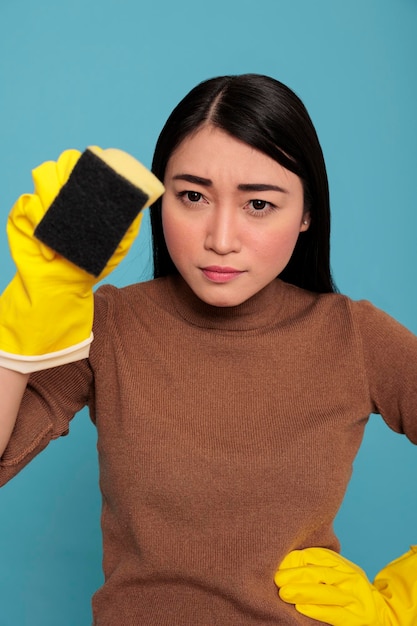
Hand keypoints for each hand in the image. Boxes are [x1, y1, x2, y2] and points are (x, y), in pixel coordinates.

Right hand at [0, 148, 163, 371]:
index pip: (83, 165)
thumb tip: (141, 203)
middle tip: (79, 195)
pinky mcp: (22, 215)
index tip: (99, 170)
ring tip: (63, 222)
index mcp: (82, 194)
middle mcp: (60, 192)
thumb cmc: (90, 263)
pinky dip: (40, 221)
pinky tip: (50, 247)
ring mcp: (40, 201)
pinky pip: (27, 205)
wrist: (62, 286)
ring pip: (44, 178)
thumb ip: (129, 224)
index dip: (90, 162)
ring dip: (54, 196)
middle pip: (62, 165)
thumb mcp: (117, 245)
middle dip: (70, 174)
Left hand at [274, 546, 416, 625]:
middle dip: (296, 575)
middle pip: (321, 573)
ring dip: (304, 592)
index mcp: (343, 565)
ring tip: (284, 592)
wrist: (381, 614)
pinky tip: (302, 608)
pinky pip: (335, 614)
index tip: (279, 563)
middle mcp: (351, 578)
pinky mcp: (357, 619)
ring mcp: (355, 598)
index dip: (296, 559)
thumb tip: (285, 563)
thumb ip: (317, 567)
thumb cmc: (346, 592)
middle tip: (277, 578)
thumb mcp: (336, 574)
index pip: (317, 557)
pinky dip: (318, 610)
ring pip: (328, 592)